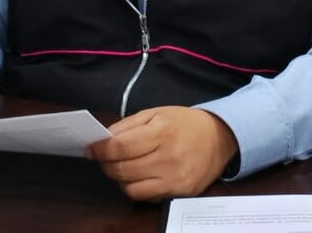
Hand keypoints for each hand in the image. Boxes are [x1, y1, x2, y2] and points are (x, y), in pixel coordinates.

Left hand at [87, 106, 238, 200]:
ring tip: (124, 167)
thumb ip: (128, 126)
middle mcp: (168, 157)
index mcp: (162, 132)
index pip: (120, 147)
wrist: (220, 137)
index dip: (100, 150)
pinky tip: (141, 176)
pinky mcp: (179, 192)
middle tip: (104, 158)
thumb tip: (103, 140)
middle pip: (122, 170)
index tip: (91, 149)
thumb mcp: (157, 113)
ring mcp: (174, 178)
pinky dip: (136, 188)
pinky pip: (146, 197)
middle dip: (106, 165)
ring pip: (130, 188)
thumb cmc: (184, 123)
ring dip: (120, 179)